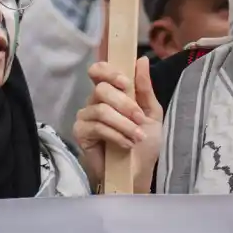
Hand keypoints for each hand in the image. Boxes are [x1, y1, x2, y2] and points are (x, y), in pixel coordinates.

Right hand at [73, 57, 161, 192]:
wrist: (139, 172)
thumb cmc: (144, 142)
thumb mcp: (152, 113)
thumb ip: (145, 88)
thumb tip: (141, 60)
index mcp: (111, 92)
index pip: (99, 70)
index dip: (109, 72)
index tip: (126, 84)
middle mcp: (95, 101)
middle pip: (101, 89)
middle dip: (125, 105)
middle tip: (139, 119)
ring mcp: (86, 117)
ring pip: (101, 109)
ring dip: (124, 124)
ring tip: (136, 137)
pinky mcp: (81, 134)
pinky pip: (96, 127)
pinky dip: (115, 135)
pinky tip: (126, 144)